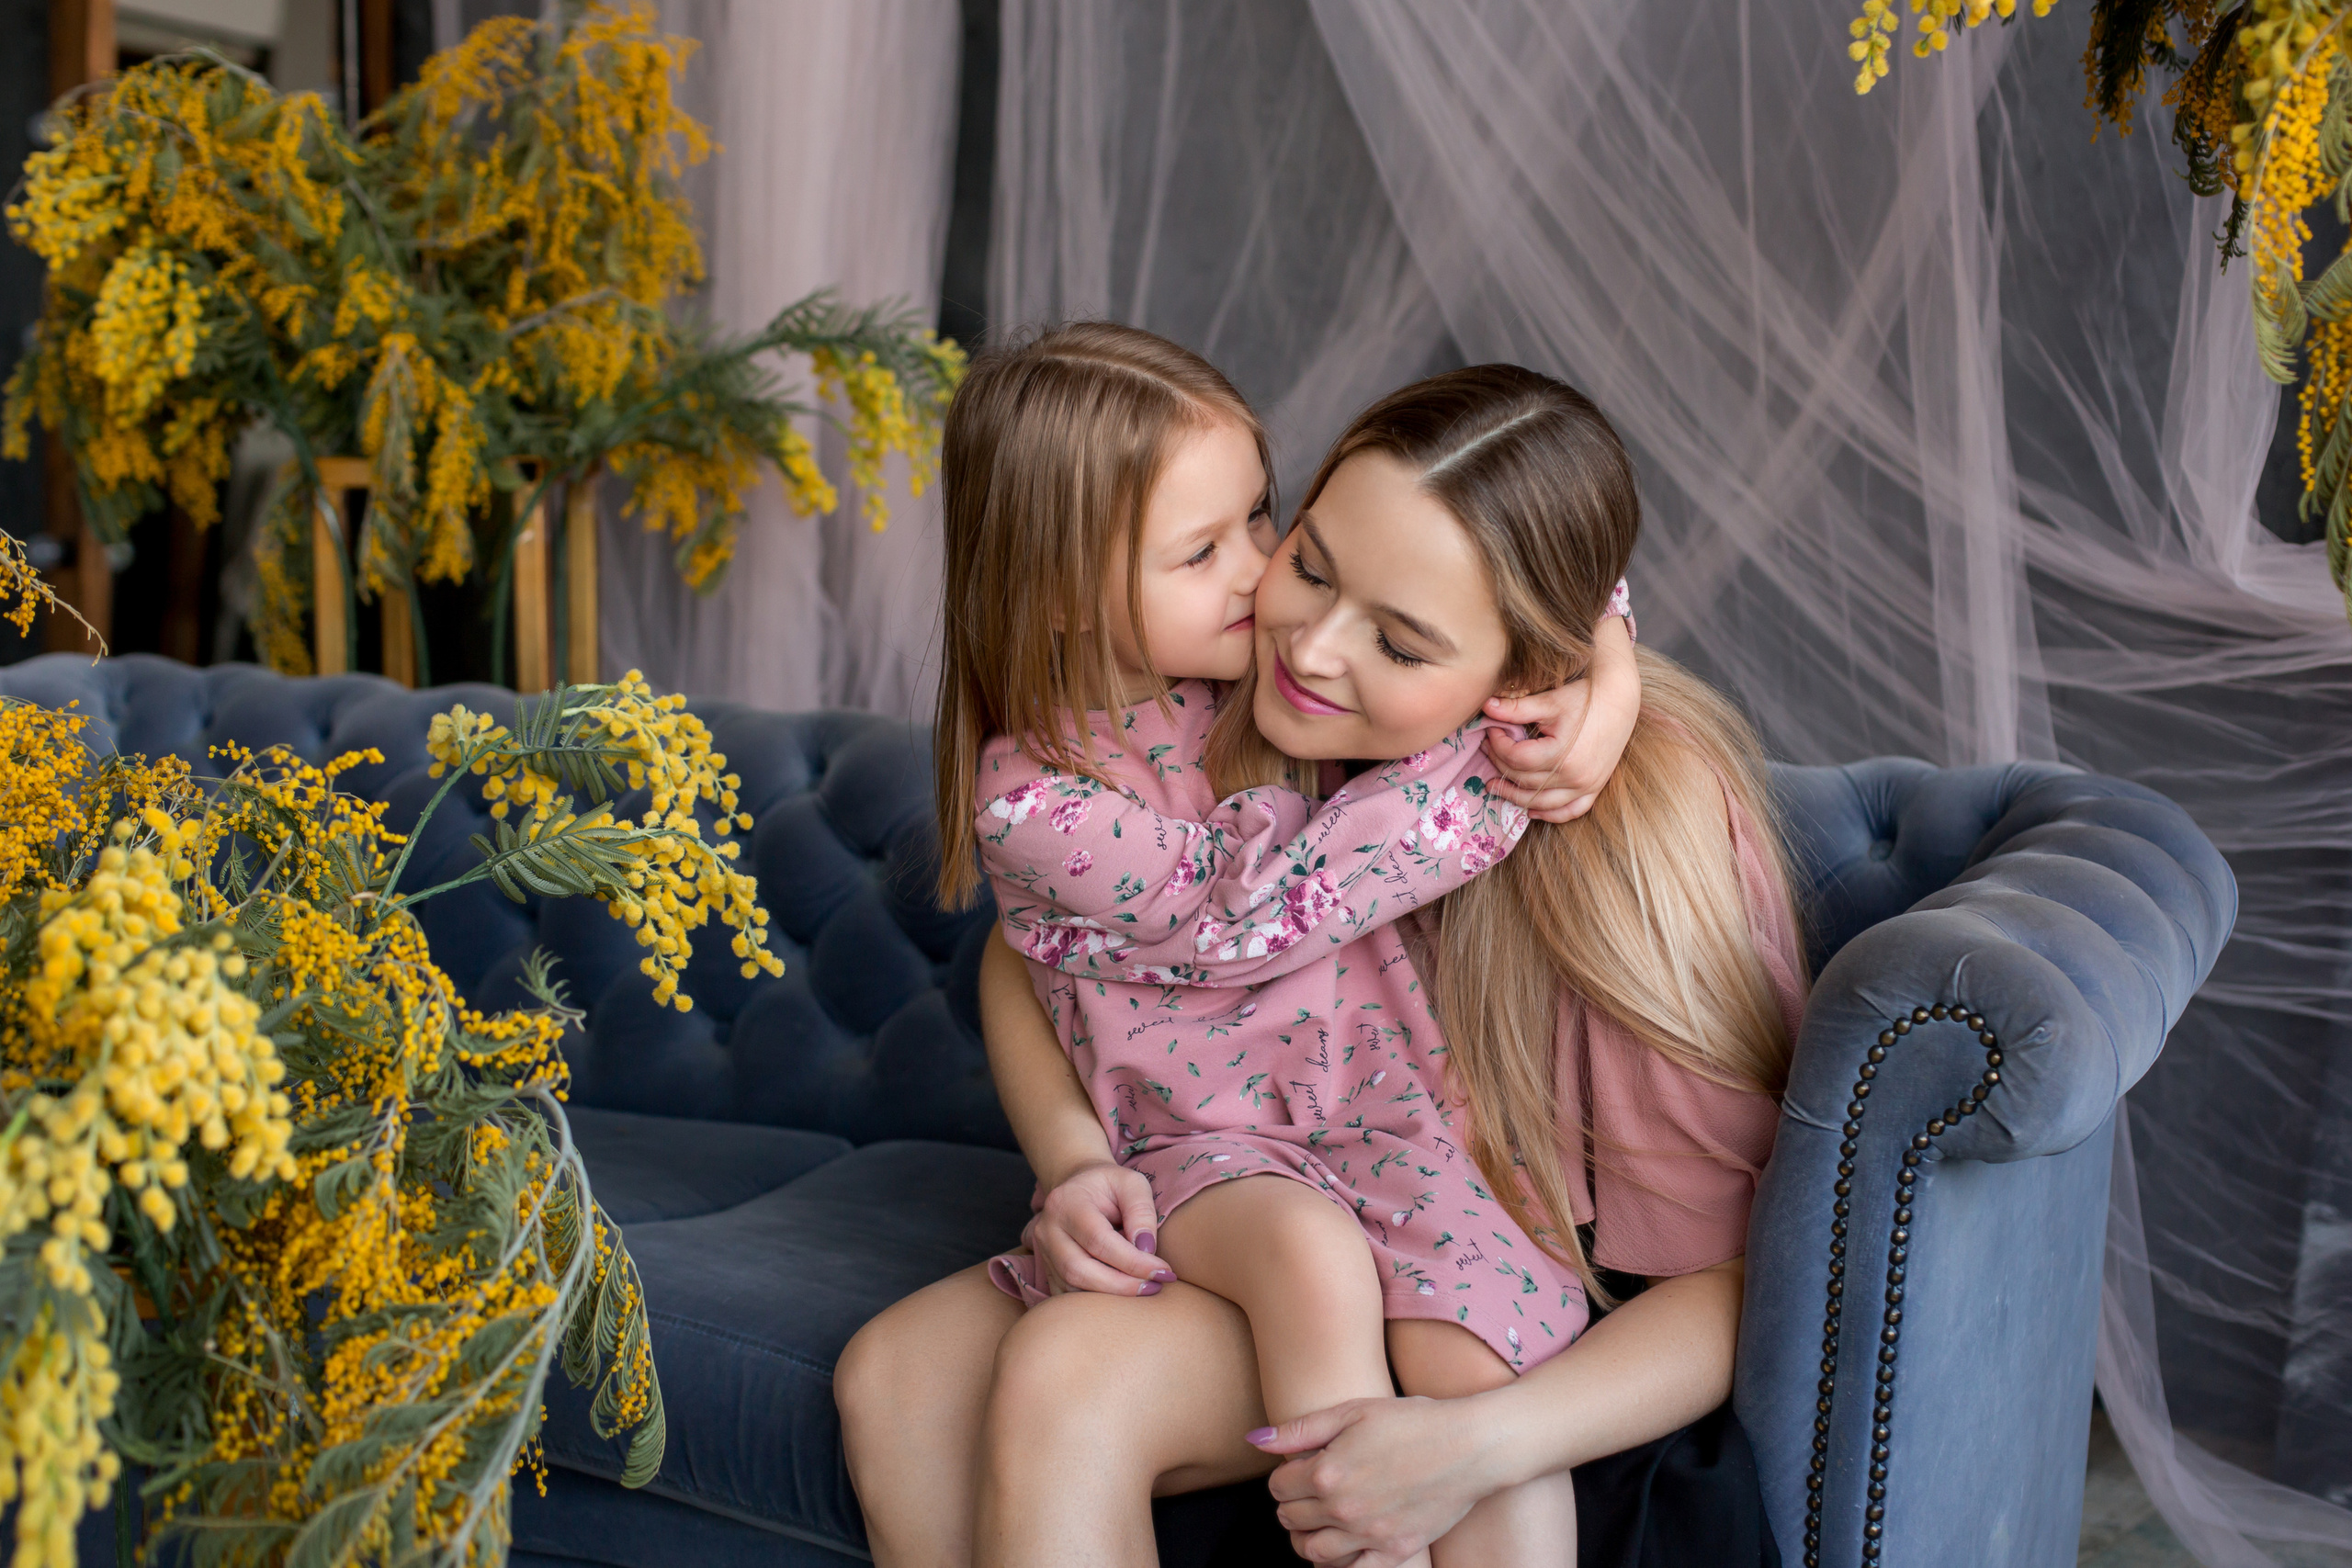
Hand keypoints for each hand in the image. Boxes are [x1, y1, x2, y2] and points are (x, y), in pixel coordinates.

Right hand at [1024, 1160, 1171, 1296]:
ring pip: (1072, 1287)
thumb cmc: (1110, 1185)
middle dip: (1121, 1286)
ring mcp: (1043, 1252)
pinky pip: (1068, 1295)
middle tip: (1155, 1287)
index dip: (1132, 1262)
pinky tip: (1122, 1294)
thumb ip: (1141, 1212)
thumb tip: (1146, 1250)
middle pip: (1079, 1270)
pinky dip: (1096, 1301)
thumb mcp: (1132, 1183)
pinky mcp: (1047, 1270)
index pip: (1098, 1240)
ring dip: (1110, 1296)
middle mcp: (1047, 1230)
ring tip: (1144, 1290)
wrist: (1080, 1186)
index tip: (1162, 1272)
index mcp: (1067, 1203)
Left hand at [1250, 1395, 1502, 1564]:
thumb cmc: (1412, 1420)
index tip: (1299, 1467)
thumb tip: (1254, 1439)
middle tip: (1307, 1490)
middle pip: (1291, 1518)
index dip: (1284, 1475)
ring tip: (1319, 1518)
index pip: (1277, 1486)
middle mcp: (1343, 1509)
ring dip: (1306, 1535)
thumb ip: (1300, 1429)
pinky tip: (1341, 1545)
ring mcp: (1369, 1535)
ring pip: (1312, 1550)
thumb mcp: (1353, 1411)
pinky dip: (1336, 1564)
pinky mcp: (1395, 1552)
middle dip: (1292, 1503)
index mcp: (1327, 1472)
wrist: (1470, 1446)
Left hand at [1482, 615, 1638, 823]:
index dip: (1498, 745)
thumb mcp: (1549, 701)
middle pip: (1525, 781)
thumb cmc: (1585, 697)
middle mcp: (1575, 776)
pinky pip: (1571, 811)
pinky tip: (1532, 810)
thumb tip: (1485, 706)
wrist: (1620, 699)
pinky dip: (1551, 814)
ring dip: (1515, 797)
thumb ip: (1516, 709)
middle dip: (1500, 765)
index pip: (1517, 758)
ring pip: (1543, 803)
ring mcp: (1587, 785)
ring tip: (1494, 786)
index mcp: (1561, 755)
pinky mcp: (1596, 787)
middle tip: (1486, 751)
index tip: (1491, 731)